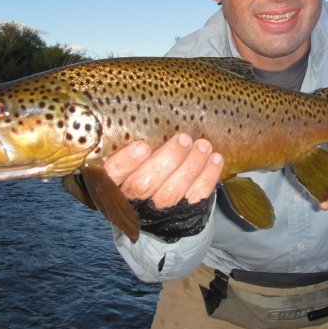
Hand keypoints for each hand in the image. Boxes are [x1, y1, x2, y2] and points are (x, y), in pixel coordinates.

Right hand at [104, 133, 223, 207]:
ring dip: (191, 166)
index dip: (126, 162)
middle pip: (145, 184)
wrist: (159, 206)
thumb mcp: (127, 158)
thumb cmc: (140, 167)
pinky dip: (207, 177)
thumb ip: (128, 143)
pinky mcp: (182, 215)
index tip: (142, 145)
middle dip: (168, 160)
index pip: (112, 175)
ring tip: (203, 145)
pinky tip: (215, 159)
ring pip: (172, 191)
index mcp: (113, 184)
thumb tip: (144, 113)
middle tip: (183, 138)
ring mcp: (158, 212)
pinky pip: (196, 197)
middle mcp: (133, 201)